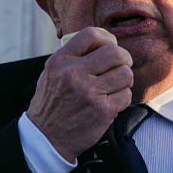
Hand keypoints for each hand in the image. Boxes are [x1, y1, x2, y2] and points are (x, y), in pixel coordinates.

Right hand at [26, 27, 132, 161]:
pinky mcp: (102, 110)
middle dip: (123, 59)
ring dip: (124, 80)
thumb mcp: (52, 73)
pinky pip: (126, 95)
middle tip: (120, 67)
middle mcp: (74, 73)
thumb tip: (103, 42)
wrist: (46, 138)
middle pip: (115, 53)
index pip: (91, 34)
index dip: (107, 38)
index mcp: (61, 60)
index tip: (109, 47)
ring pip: (125, 73)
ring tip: (114, 87)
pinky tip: (111, 102)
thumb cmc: (52, 104)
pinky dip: (122, 98)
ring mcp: (89, 92)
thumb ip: (73, 56)